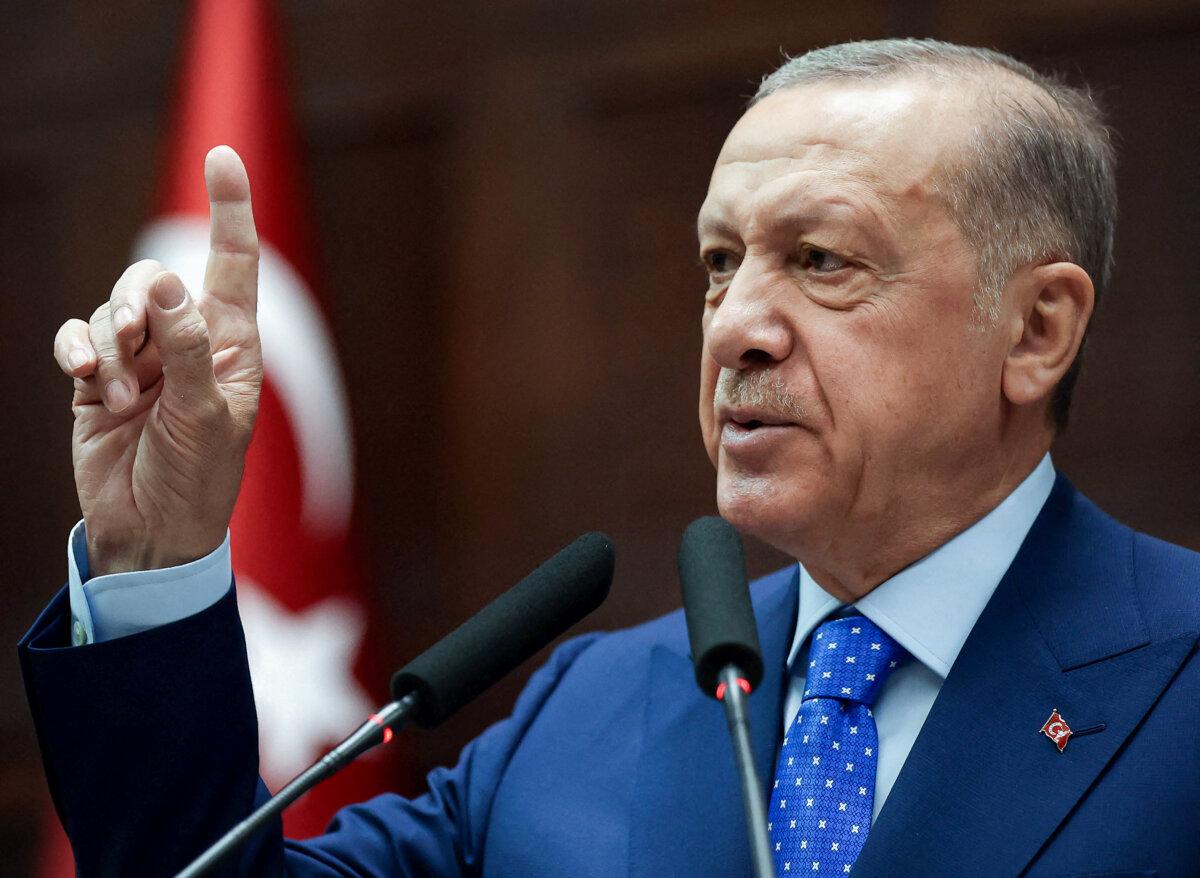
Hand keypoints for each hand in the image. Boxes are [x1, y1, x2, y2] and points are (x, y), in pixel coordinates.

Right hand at [52, 146, 261, 575]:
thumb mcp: (205, 416)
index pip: (233, 265)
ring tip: (122, 394)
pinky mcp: (99, 378)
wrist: (152, 533)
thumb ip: (188, 349)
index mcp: (232, 345)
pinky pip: (79, 337)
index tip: (221, 157)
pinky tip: (88, 380)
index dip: (229, 210)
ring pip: (113, 307)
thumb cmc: (198, 479)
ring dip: (110, 343)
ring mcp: (141, 359)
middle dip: (139, 301)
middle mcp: (188, 343)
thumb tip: (170, 283)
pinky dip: (78, 351)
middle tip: (135, 343)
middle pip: (156, 279)